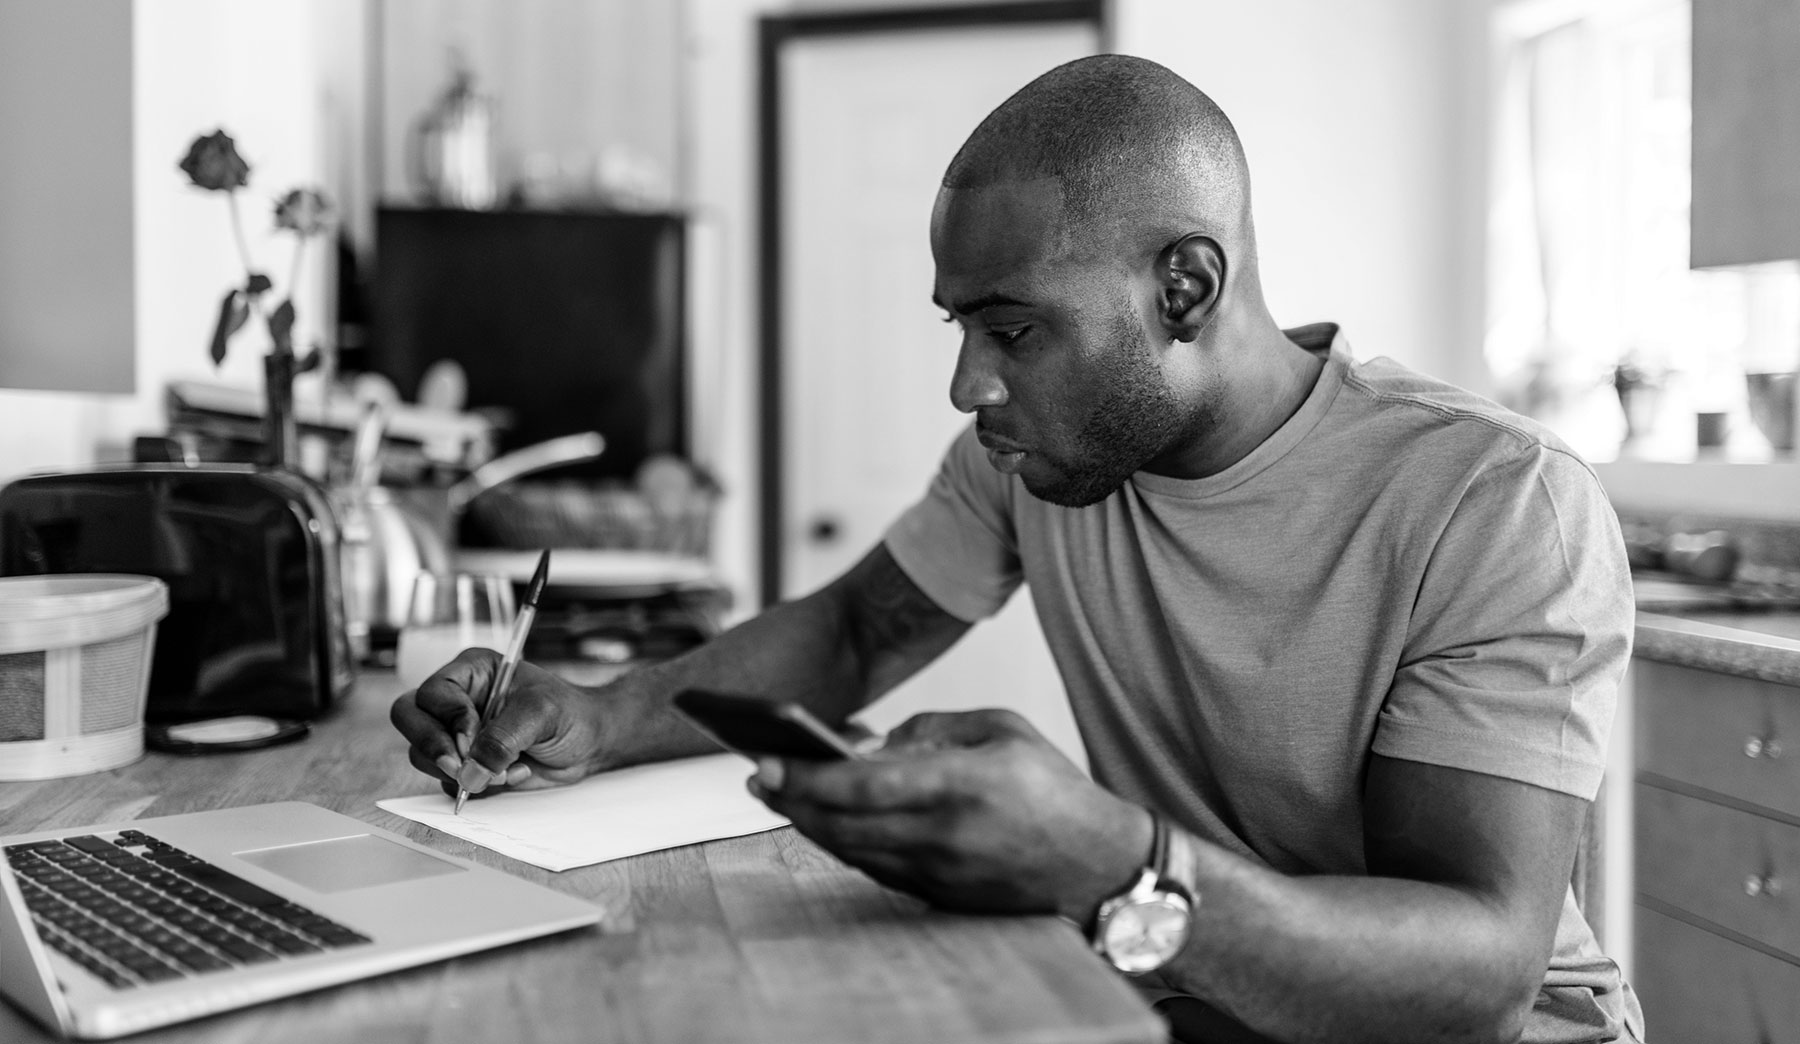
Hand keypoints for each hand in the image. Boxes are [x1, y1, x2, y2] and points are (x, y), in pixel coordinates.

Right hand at [389, 648, 606, 799]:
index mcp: (471, 672)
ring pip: (422, 754)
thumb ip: (504, 737)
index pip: (433, 692)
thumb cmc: (570, 713)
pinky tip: (513, 775)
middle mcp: (456, 700)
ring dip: (461, 771)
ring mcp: (456, 734)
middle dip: (433, 747)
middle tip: (461, 768)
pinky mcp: (465, 764)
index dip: (448, 718)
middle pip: (409, 719)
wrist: (590, 743)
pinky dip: (475, 787)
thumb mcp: (542, 713)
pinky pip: (447, 781)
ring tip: (509, 768)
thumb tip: (471, 771)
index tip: (471, 737)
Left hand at [748, 708, 1151, 920]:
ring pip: (853, 851)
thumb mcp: (1003, 729)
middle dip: (793, 802)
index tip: (770, 763)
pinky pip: (876, 869)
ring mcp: (940, 874)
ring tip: (785, 795)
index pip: (863, 787)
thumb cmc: (1053, 788)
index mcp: (961, 785)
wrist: (1100, 865)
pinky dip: (845, 844)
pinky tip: (827, 821)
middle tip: (761, 777)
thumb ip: (934, 727)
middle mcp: (944, 836)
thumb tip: (871, 744)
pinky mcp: (940, 897)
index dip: (808, 778)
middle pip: (843, 827)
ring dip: (811, 825)